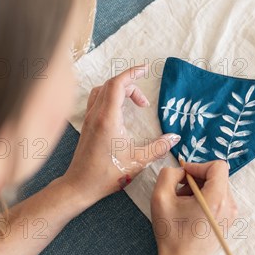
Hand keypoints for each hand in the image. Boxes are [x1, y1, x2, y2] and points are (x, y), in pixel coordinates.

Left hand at [62, 66, 179, 208]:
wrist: (80, 185)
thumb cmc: (106, 175)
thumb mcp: (138, 162)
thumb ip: (158, 147)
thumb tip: (175, 137)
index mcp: (108, 118)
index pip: (118, 84)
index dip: (132, 73)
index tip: (145, 70)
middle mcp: (96, 114)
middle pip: (111, 84)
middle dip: (130, 84)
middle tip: (145, 101)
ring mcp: (89, 118)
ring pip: (103, 91)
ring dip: (119, 90)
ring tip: (134, 104)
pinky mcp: (87, 125)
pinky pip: (98, 100)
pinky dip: (111, 97)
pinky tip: (121, 112)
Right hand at [151, 160, 237, 254]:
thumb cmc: (171, 234)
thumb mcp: (160, 198)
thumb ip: (169, 174)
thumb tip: (181, 171)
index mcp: (216, 199)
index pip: (218, 166)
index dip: (199, 166)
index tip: (184, 176)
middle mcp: (229, 205)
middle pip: (217, 177)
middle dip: (197, 179)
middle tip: (179, 193)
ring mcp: (231, 214)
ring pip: (217, 187)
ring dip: (199, 189)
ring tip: (183, 204)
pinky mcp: (228, 220)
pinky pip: (219, 199)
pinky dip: (205, 199)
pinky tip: (191, 212)